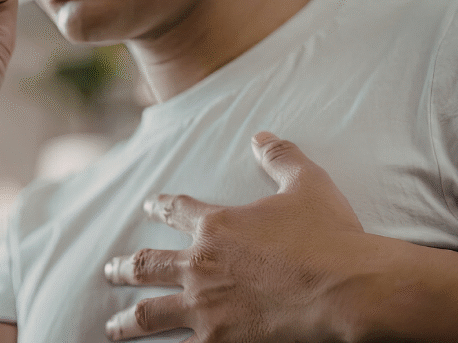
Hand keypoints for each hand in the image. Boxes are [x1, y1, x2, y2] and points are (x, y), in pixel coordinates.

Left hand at [104, 132, 368, 341]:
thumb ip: (281, 157)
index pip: (178, 210)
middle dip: (125, 268)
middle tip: (110, 270)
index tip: (149, 206)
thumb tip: (262, 135)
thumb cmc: (329, 236)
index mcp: (217, 226)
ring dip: (127, 320)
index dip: (161, 207)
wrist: (347, 288)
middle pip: (148, 265)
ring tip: (111, 326)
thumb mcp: (308, 183)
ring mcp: (205, 307)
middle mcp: (200, 266)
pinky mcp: (220, 341)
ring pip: (150, 314)